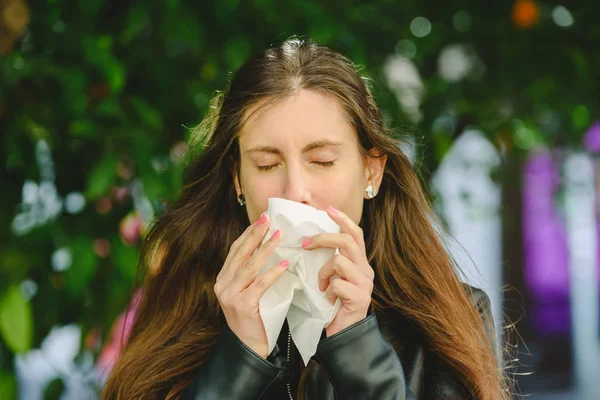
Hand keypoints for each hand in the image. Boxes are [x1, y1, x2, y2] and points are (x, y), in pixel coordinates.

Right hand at [214, 214, 288, 357]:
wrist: (247, 347)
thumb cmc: (253, 318)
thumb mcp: (247, 292)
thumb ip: (251, 273)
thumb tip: (267, 247)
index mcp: (222, 278)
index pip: (236, 250)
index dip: (248, 233)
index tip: (262, 219)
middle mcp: (222, 284)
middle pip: (241, 253)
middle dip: (255, 234)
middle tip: (268, 218)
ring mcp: (229, 295)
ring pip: (249, 266)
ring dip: (266, 249)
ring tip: (279, 236)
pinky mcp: (242, 306)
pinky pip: (259, 284)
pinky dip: (272, 273)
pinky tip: (285, 265)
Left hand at [302, 206, 373, 336]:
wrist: (344, 335)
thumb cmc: (333, 306)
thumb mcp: (331, 278)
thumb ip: (329, 261)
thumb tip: (310, 240)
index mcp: (360, 263)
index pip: (356, 233)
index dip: (343, 220)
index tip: (328, 209)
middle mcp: (366, 270)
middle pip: (348, 241)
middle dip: (323, 238)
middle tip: (305, 245)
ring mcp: (365, 284)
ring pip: (340, 261)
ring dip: (324, 272)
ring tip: (321, 286)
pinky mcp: (360, 298)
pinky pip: (337, 284)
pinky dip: (328, 291)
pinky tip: (329, 300)